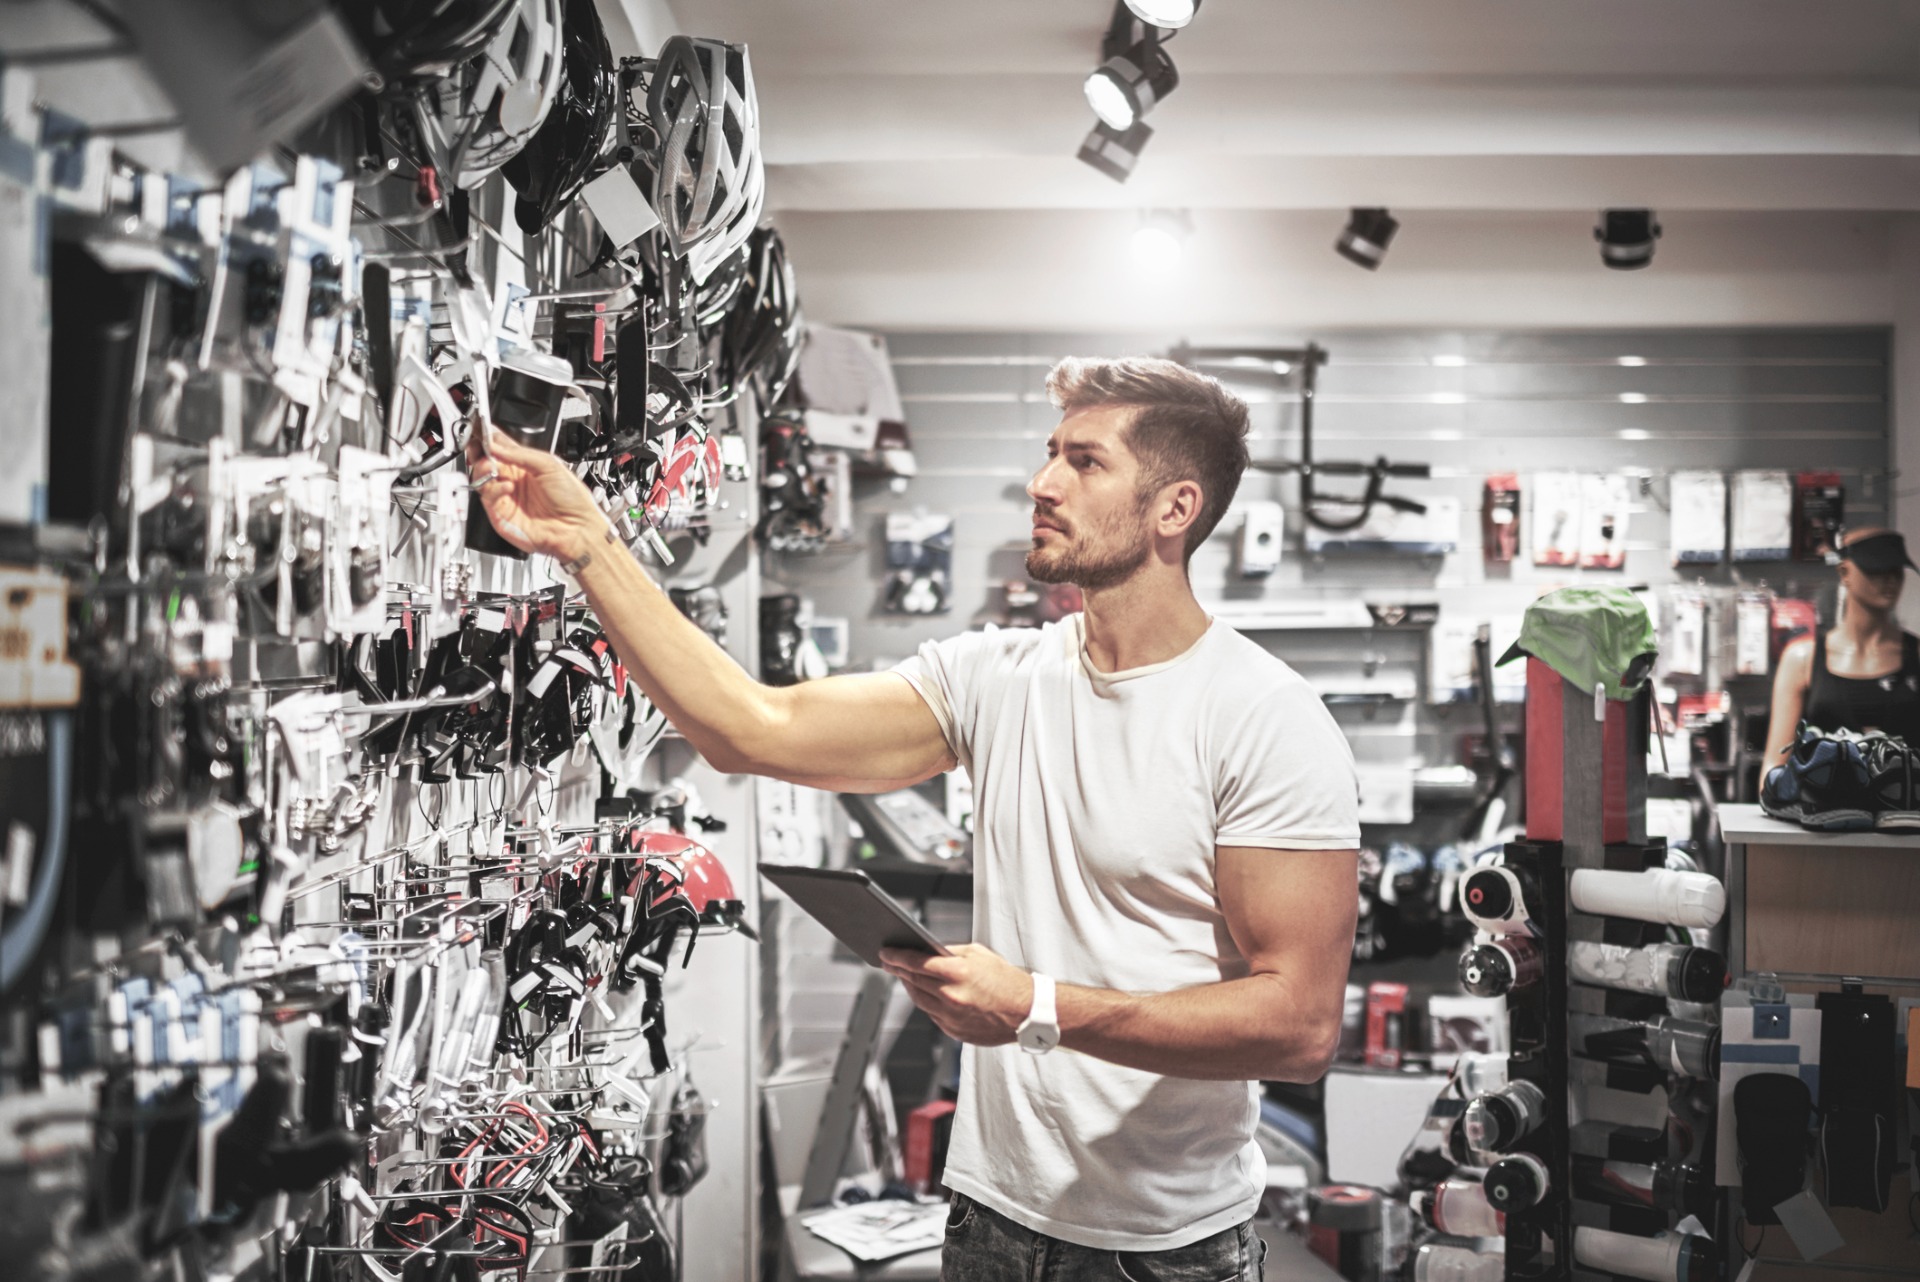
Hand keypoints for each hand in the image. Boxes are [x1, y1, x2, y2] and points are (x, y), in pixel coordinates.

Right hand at [466, 429, 605, 560]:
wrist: (577, 528)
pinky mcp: (500, 515)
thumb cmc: (571, 500)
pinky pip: (487, 499)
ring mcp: (505, 498)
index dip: (487, 438)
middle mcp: (511, 480)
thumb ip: (521, 453)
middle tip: (481, 449)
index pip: (498, 447)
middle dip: (479, 452)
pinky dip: (494, 490)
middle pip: (483, 461)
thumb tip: (495, 445)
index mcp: (523, 465)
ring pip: (480, 479)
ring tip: (493, 466)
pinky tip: (508, 487)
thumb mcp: (549, 465)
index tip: (480, 430)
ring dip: (483, 469)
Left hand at [878, 943, 1034, 1046]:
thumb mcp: (980, 954)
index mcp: (958, 973)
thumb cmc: (1006, 980)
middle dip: (898, 970)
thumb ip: (952, 952)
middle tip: (889, 962)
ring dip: (909, 987)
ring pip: (919, 1000)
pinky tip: (925, 994)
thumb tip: (928, 952)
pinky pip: (932, 1014)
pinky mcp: (954, 1031)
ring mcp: (951, 1016)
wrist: (1027, 1012)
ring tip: (904, 977)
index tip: (885, 953)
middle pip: (913, 981)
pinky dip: (927, 1003)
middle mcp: (951, 996)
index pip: (916, 963)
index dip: (897, 957)